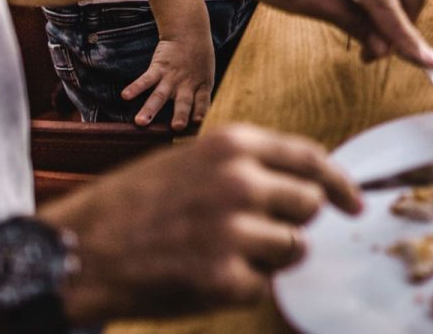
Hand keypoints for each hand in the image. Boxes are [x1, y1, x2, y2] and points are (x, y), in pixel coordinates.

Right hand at [44, 123, 361, 321]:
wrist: (78, 250)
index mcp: (233, 145)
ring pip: (294, 247)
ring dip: (269, 256)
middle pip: (309, 205)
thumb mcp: (191, 161)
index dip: (338, 184)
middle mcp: (240, 181)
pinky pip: (263, 285)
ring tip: (220, 252)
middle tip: (255, 233)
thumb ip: (246, 167)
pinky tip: (202, 275)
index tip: (354, 204)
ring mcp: (233, 230)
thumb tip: (305, 185)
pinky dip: (241, 287)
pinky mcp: (224, 278)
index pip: (310, 158)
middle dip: (292, 222)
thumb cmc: (133, 206)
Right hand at [121, 32, 215, 129]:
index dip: (201, 111)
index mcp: (201, 86)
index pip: (203, 101)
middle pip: (183, 102)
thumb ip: (200, 95)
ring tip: (139, 122)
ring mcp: (172, 76)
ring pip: (160, 95)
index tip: (197, 122)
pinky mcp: (159, 67)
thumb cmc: (199, 60)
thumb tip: (197, 120)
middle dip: (180, 115)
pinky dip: (136, 87)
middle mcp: (186, 84)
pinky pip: (146, 79)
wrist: (189, 32)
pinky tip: (125, 95)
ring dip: (150, 108)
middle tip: (176, 128)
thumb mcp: (206, 76)